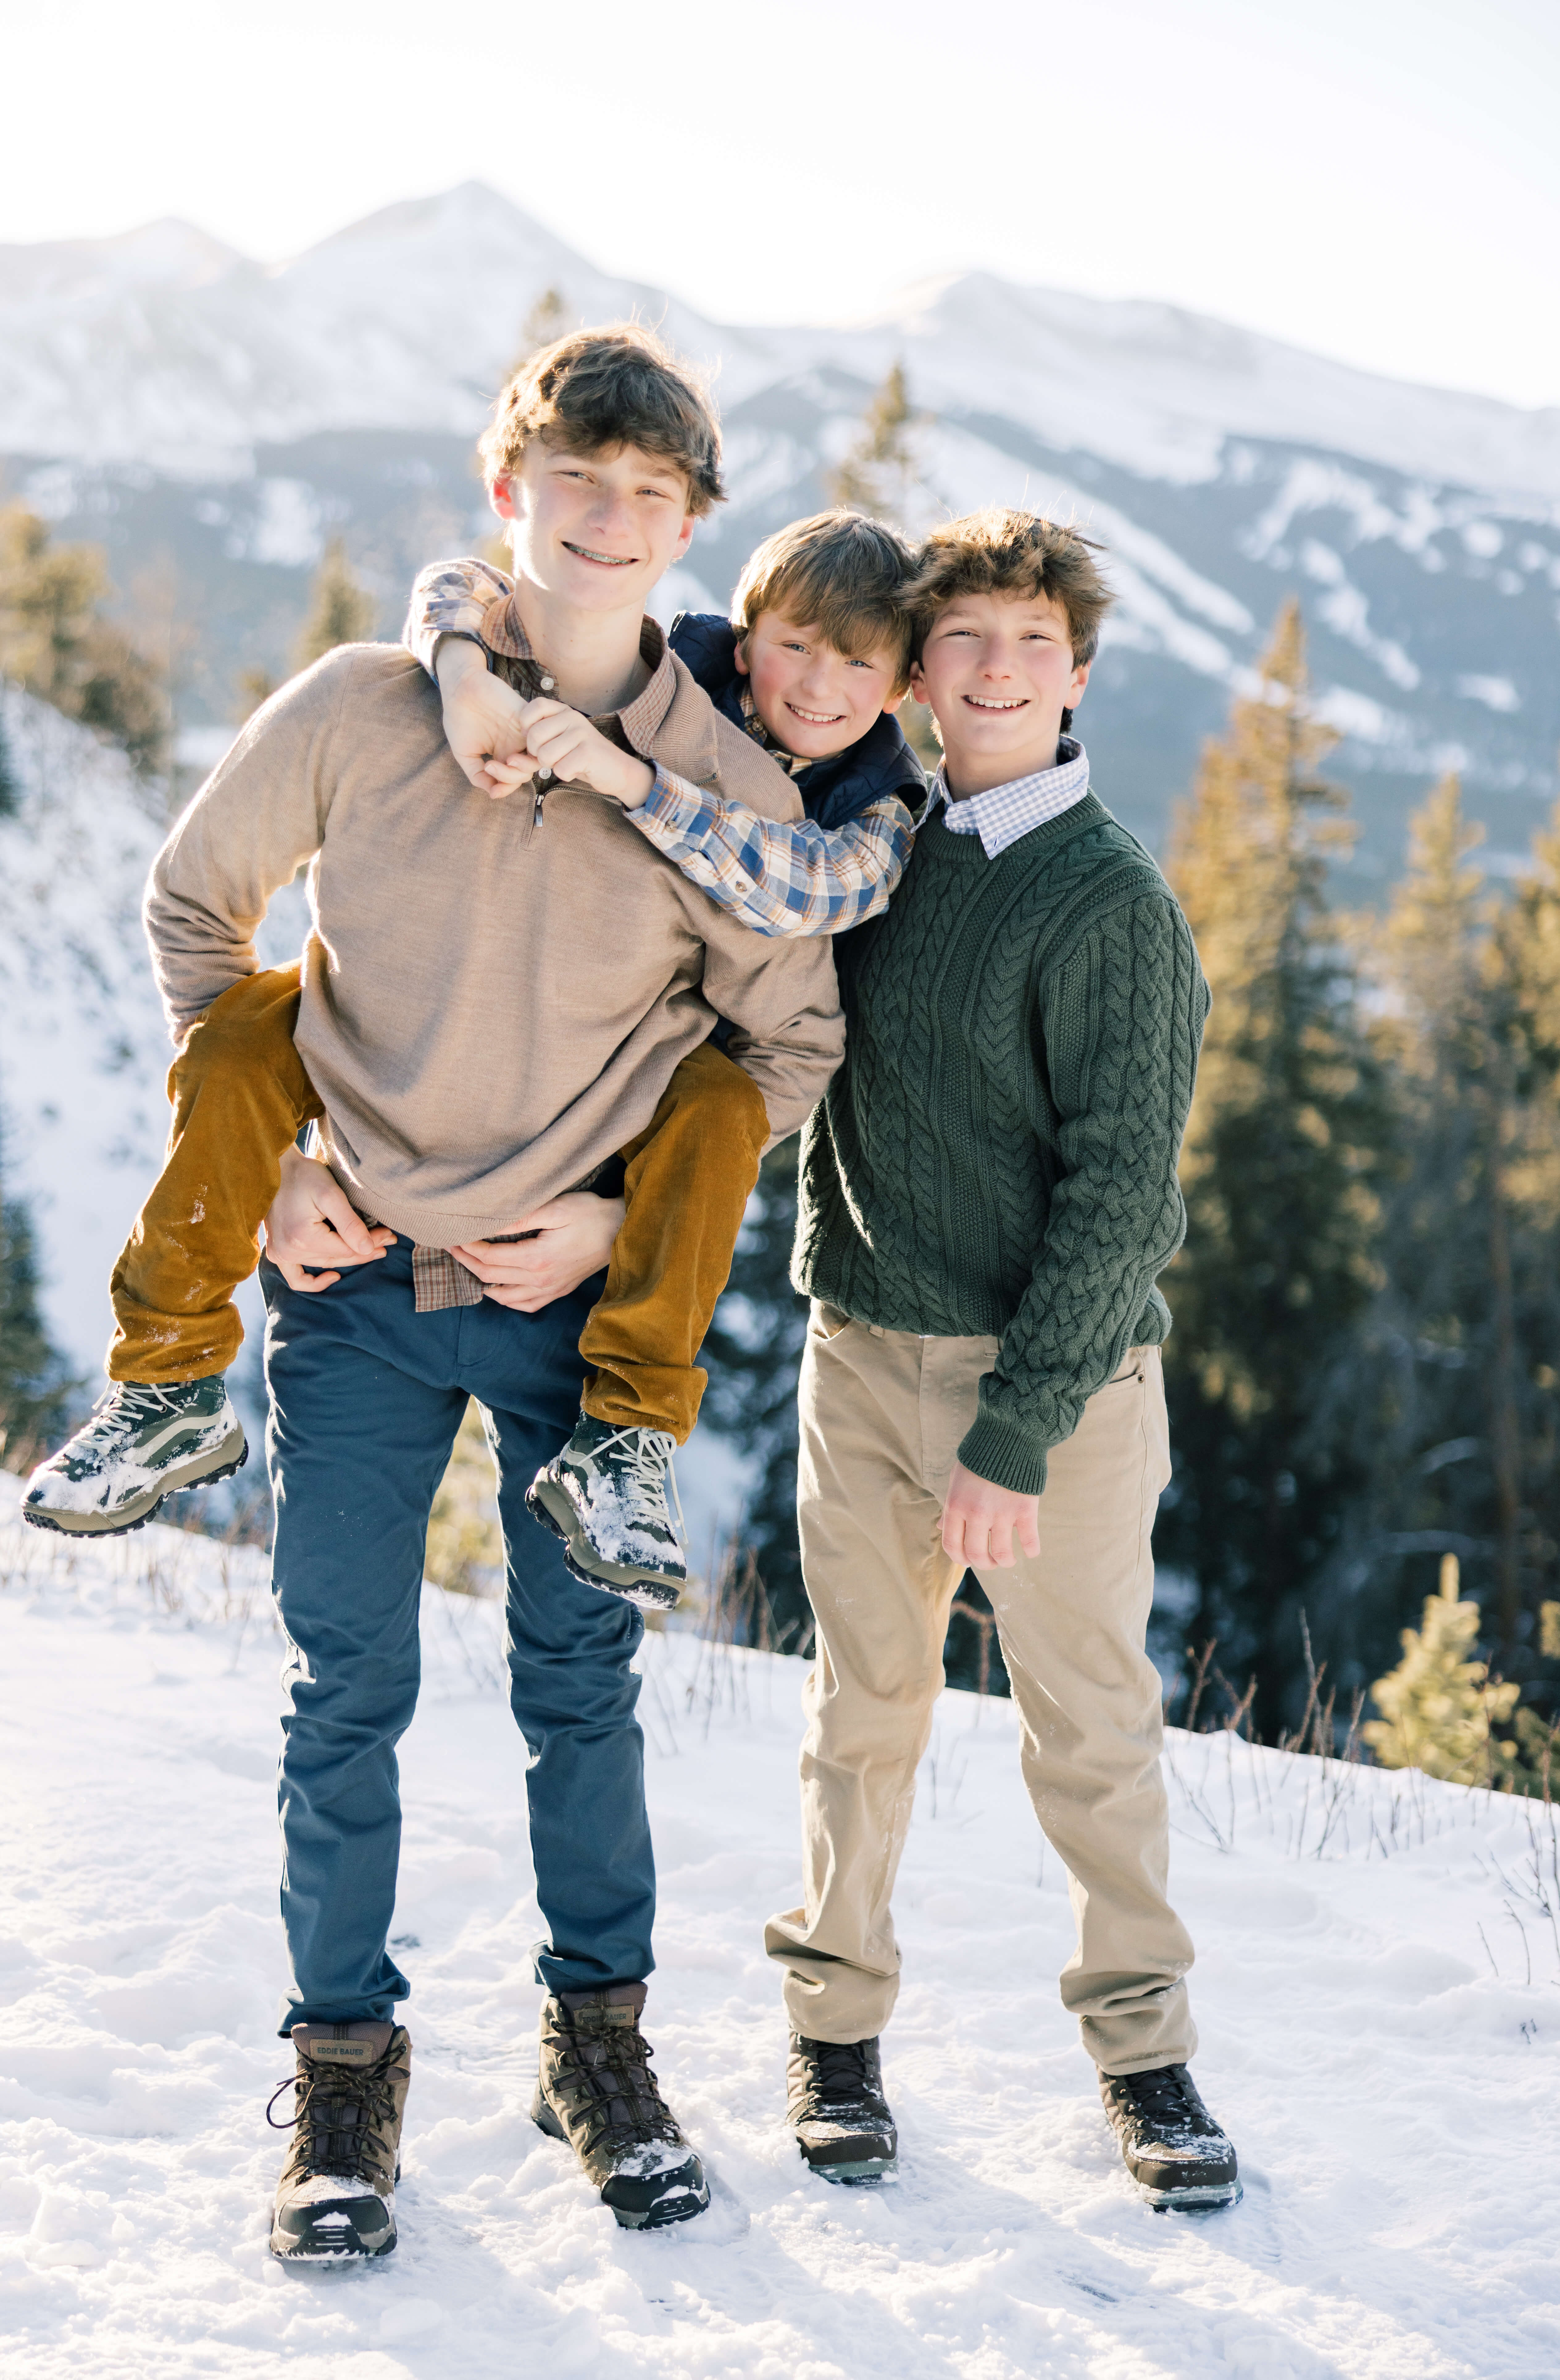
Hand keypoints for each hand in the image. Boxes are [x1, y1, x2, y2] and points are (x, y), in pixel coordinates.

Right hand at [262, 1146, 394, 1290]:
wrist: (276, 1168)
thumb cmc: (303, 1176)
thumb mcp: (330, 1194)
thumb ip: (349, 1224)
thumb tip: (368, 1249)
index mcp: (303, 1238)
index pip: (347, 1250)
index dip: (371, 1244)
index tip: (389, 1234)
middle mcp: (289, 1252)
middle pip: (337, 1259)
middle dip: (364, 1251)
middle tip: (387, 1241)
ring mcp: (280, 1254)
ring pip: (323, 1263)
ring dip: (347, 1259)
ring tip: (370, 1249)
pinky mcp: (277, 1252)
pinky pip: (296, 1277)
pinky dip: (314, 1281)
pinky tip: (333, 1276)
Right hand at [434, 636, 534, 795]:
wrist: (461, 687)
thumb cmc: (460, 719)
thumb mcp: (464, 753)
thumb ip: (476, 774)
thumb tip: (492, 793)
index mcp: (501, 754)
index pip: (513, 779)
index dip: (506, 789)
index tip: (493, 790)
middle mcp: (515, 745)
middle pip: (525, 773)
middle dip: (510, 779)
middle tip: (490, 767)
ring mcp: (523, 732)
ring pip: (536, 760)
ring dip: (522, 769)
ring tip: (506, 761)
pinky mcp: (528, 717)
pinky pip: (541, 738)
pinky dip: (532, 750)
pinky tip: (513, 751)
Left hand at [451, 1192, 624, 1312]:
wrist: (623, 1231)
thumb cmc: (590, 1215)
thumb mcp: (555, 1208)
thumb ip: (519, 1218)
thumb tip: (487, 1223)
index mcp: (536, 1259)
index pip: (489, 1257)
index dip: (466, 1247)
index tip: (453, 1234)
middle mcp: (540, 1281)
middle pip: (490, 1276)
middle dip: (466, 1260)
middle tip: (451, 1245)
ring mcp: (550, 1290)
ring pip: (504, 1296)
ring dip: (481, 1281)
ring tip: (468, 1264)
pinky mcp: (559, 1291)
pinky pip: (525, 1305)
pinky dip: (506, 1299)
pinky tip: (497, 1289)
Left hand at [483, 701, 654, 807]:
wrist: (616, 770)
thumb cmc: (580, 757)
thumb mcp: (556, 745)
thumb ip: (534, 748)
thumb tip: (509, 760)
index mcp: (562, 710)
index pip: (532, 708)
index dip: (526, 728)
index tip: (537, 740)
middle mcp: (571, 717)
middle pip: (534, 737)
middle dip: (538, 754)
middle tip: (554, 757)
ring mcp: (581, 733)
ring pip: (545, 756)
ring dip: (553, 767)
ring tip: (567, 762)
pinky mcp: (588, 752)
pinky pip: (560, 769)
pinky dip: (566, 775)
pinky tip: (578, 769)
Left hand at [941, 1460, 1040, 1568]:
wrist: (1007, 1436)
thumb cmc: (979, 1459)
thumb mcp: (956, 1481)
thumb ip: (950, 1507)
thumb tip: (941, 1528)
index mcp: (956, 1506)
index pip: (952, 1545)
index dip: (960, 1558)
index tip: (968, 1560)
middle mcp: (977, 1514)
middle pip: (977, 1554)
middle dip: (984, 1564)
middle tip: (990, 1562)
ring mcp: (1002, 1513)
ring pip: (1002, 1554)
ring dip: (1005, 1562)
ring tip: (1008, 1560)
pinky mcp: (1025, 1510)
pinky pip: (1029, 1540)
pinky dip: (1031, 1550)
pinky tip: (1030, 1551)